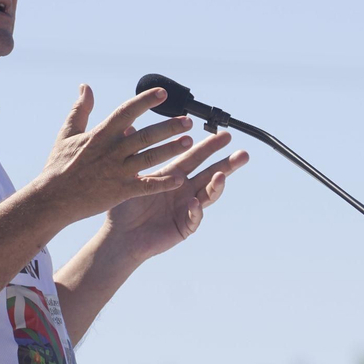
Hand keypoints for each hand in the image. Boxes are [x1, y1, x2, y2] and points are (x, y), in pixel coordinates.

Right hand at [33, 85, 195, 224]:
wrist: (51, 199)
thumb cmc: (58, 165)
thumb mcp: (67, 133)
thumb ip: (80, 109)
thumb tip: (85, 86)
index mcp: (100, 134)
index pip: (126, 112)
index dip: (145, 101)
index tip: (163, 93)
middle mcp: (112, 150)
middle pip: (145, 135)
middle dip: (168, 127)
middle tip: (188, 121)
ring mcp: (117, 171)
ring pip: (149, 158)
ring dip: (170, 149)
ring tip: (189, 142)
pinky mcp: (119, 192)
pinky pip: (145, 186)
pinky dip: (162, 183)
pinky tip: (179, 179)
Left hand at [101, 124, 249, 264]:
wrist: (120, 236)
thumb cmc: (124, 206)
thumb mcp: (130, 178)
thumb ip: (135, 156)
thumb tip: (128, 128)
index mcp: (174, 175)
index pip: (196, 157)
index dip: (210, 147)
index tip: (225, 135)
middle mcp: (185, 189)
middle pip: (210, 173)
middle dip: (227, 164)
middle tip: (243, 154)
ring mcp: (187, 208)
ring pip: (208, 195)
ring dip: (217, 185)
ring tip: (222, 175)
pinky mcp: (185, 226)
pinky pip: (194, 217)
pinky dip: (196, 210)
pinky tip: (195, 202)